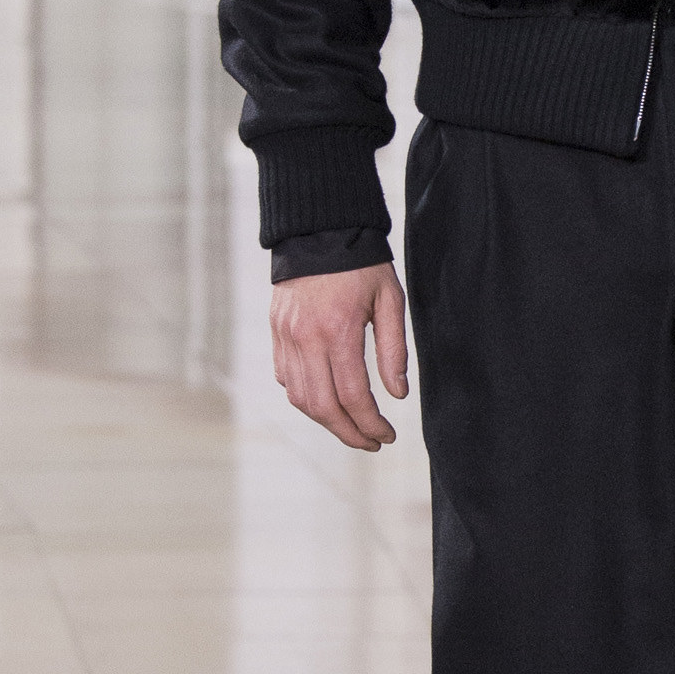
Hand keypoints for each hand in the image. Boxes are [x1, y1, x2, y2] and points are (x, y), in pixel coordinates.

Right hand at [271, 262, 408, 449]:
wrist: (318, 230)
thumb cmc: (361, 264)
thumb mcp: (390, 300)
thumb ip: (393, 350)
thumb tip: (398, 394)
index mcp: (338, 331)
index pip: (354, 397)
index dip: (371, 424)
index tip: (387, 436)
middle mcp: (306, 338)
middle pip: (323, 407)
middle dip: (349, 433)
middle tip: (371, 443)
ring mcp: (286, 337)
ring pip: (300, 398)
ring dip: (326, 421)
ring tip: (351, 427)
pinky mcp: (276, 333)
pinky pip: (286, 379)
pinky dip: (305, 398)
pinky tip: (327, 400)